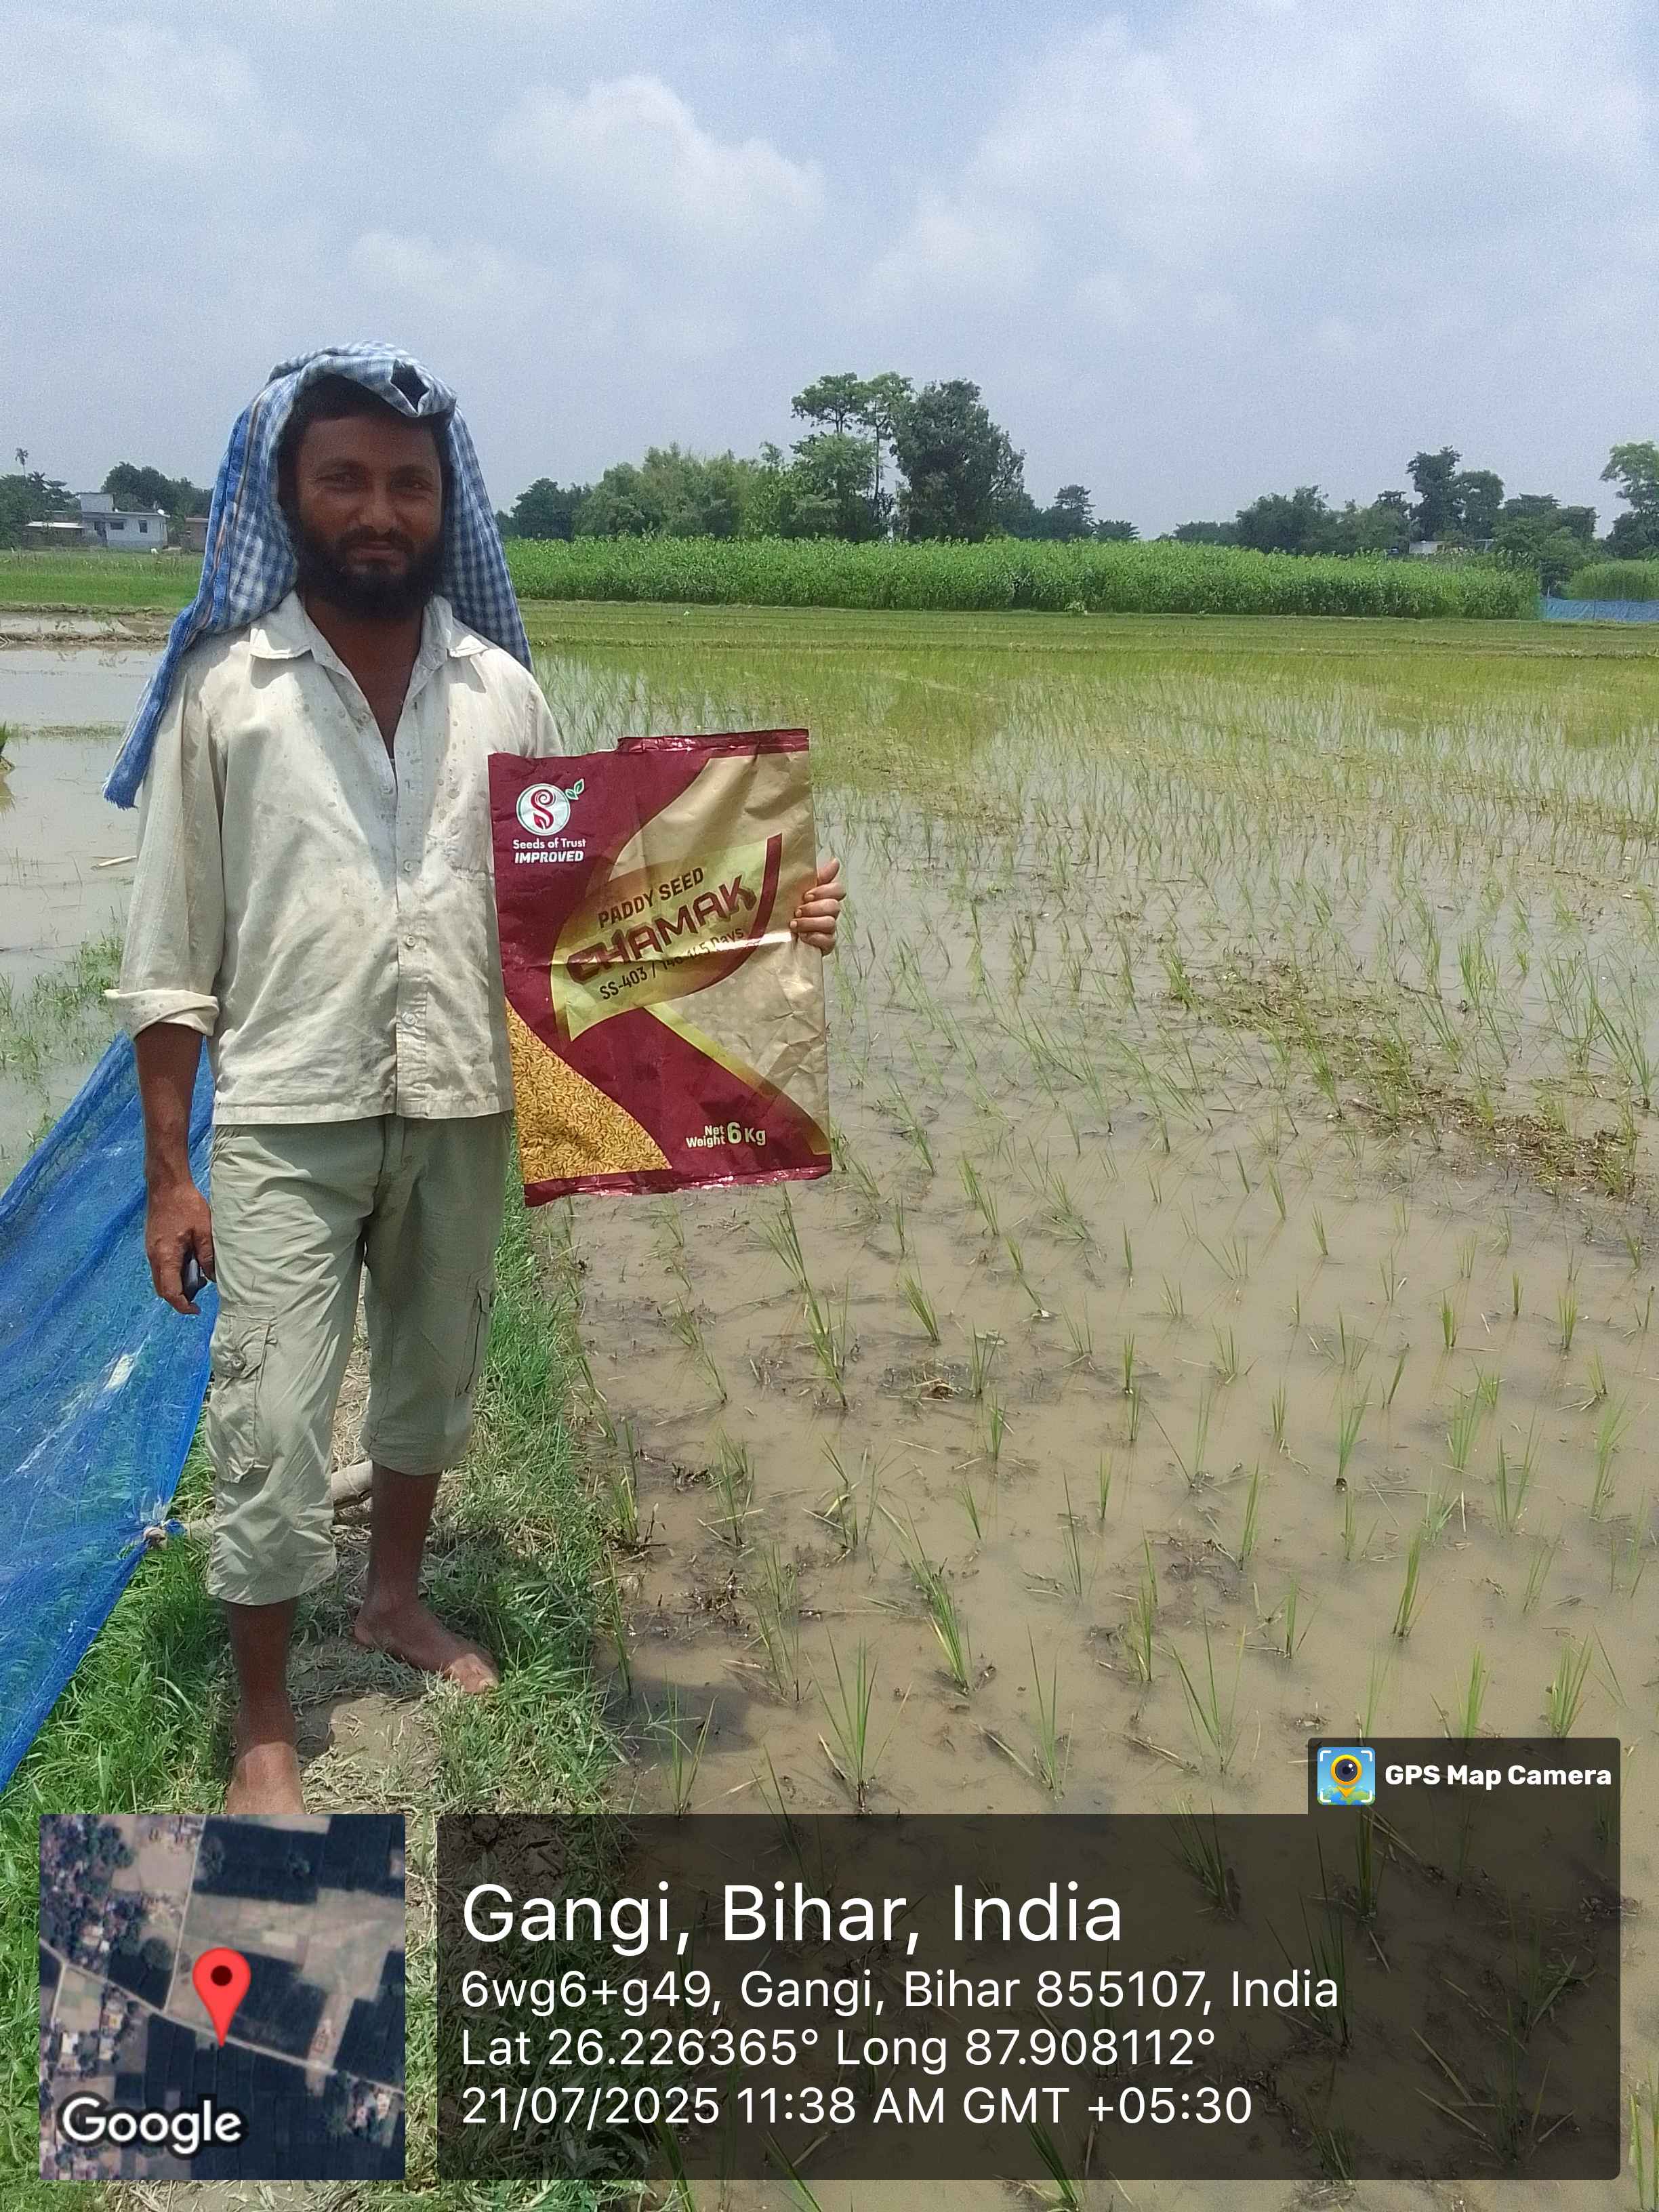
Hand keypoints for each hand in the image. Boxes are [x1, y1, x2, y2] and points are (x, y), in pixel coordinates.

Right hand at [146, 1177, 215, 1314]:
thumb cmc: (186, 1205)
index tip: (196, 1310)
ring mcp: (151, 1251)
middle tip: (200, 1293)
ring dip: (178, 1283)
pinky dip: (174, 1271)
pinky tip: (191, 1262)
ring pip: (161, 1278)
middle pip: (162, 1288)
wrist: (167, 1185)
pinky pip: (161, 1266)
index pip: (170, 1291)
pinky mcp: (153, 1244)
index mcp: (165, 1256)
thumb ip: (208, 1256)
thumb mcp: (204, 1231)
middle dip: (180, 1296)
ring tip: (199, 1276)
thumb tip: (213, 1278)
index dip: (182, 1305)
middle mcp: (154, 1257)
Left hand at [791, 856, 844, 955]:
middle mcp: (827, 912)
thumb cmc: (783, 910)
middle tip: (797, 910)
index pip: (838, 889)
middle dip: (814, 908)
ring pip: (830, 923)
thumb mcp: (794, 889)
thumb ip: (815, 876)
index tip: (807, 894)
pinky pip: (829, 941)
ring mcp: (827, 929)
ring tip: (794, 924)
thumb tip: (835, 862)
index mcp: (822, 896)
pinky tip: (802, 936)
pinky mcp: (825, 944)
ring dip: (811, 923)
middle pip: (834, 906)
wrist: (772, 935)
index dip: (825, 891)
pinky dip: (815, 937)